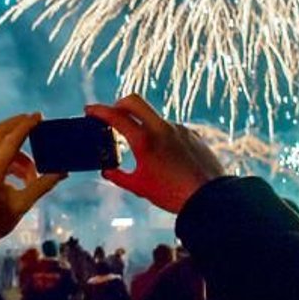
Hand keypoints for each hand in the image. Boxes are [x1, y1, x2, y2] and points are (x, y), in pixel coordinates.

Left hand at [0, 113, 66, 240]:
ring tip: (33, 169)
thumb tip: (63, 172)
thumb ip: (42, 186)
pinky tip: (22, 173)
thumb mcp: (22, 205)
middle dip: (17, 124)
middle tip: (35, 121)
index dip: (25, 127)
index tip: (38, 117)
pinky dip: (11, 155)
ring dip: (17, 146)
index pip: (10, 142)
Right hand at [85, 94, 224, 212]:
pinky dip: (161, 135)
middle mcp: (161, 128)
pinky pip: (171, 128)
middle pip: (134, 101)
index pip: (116, 116)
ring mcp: (178, 129)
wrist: (209, 198)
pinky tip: (163, 153)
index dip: (99, 111)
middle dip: (119, 104)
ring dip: (143, 124)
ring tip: (141, 147)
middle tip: (112, 114)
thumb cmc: (172, 194)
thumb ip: (119, 176)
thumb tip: (107, 171)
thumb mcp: (140, 187)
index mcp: (144, 140)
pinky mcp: (192, 134)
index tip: (89, 109)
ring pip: (154, 117)